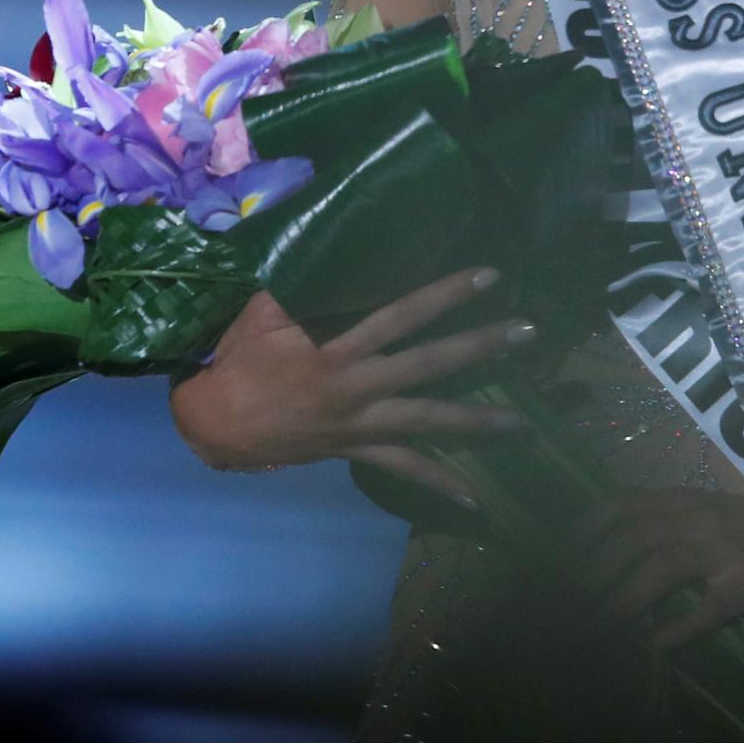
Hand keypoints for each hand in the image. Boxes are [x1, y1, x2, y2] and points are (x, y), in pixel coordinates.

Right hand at [167, 265, 535, 505]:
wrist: (216, 425)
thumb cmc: (240, 364)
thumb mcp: (262, 315)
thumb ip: (300, 285)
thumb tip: (329, 243)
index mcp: (339, 351)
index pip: (402, 315)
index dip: (445, 295)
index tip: (489, 277)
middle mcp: (358, 388)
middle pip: (430, 365)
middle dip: (480, 348)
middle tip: (527, 332)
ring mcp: (361, 424)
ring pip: (428, 422)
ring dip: (477, 421)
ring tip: (522, 423)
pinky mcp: (357, 450)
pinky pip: (404, 470)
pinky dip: (439, 482)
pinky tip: (475, 498)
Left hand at [569, 474, 743, 651]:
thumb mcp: (716, 514)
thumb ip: (674, 527)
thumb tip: (623, 555)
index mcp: (686, 500)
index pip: (619, 505)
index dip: (581, 532)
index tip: (553, 561)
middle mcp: (698, 518)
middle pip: (628, 538)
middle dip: (587, 573)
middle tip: (557, 609)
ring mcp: (724, 549)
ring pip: (658, 569)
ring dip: (619, 602)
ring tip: (590, 633)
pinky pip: (704, 608)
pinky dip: (673, 630)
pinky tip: (651, 653)